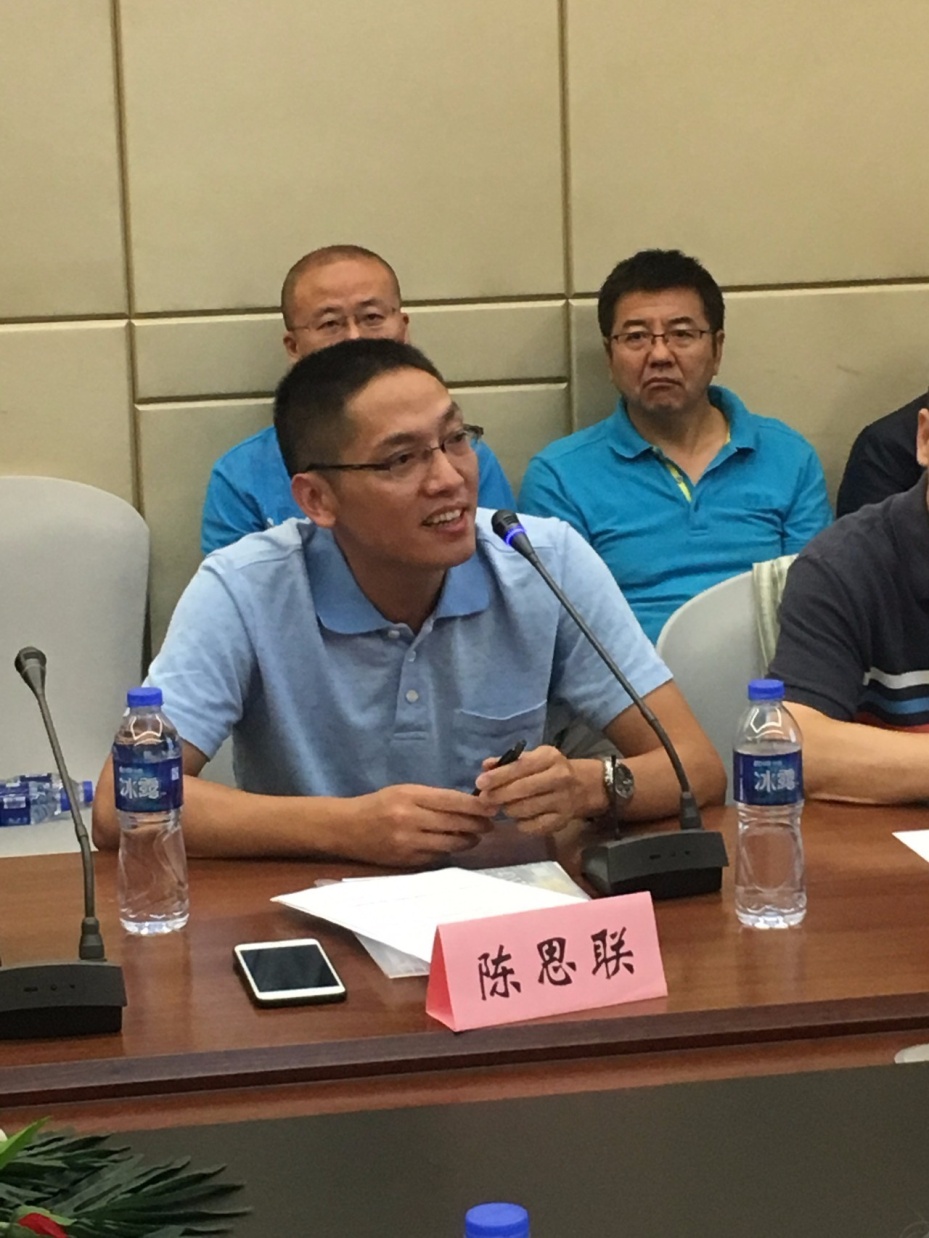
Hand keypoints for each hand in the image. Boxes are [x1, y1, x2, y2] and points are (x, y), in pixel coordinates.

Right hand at [352, 784, 496, 865]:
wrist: (347, 828)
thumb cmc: (379, 805)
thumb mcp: (404, 791)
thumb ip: (433, 798)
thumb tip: (467, 805)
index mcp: (410, 797)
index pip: (452, 801)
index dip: (476, 806)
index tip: (493, 806)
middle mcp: (410, 820)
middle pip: (455, 824)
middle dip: (477, 825)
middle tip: (490, 824)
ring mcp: (408, 843)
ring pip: (450, 844)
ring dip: (467, 840)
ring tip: (475, 836)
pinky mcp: (406, 861)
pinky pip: (437, 857)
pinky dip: (448, 851)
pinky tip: (453, 845)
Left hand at [473, 744, 585, 835]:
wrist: (584, 786)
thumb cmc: (550, 769)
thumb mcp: (533, 758)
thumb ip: (508, 761)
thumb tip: (485, 766)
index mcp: (550, 758)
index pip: (520, 767)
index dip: (498, 776)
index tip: (479, 783)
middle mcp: (559, 778)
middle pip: (521, 790)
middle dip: (498, 795)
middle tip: (484, 799)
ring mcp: (563, 801)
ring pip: (524, 810)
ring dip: (508, 809)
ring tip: (506, 805)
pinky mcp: (562, 821)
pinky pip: (531, 827)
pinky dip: (520, 823)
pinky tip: (520, 816)